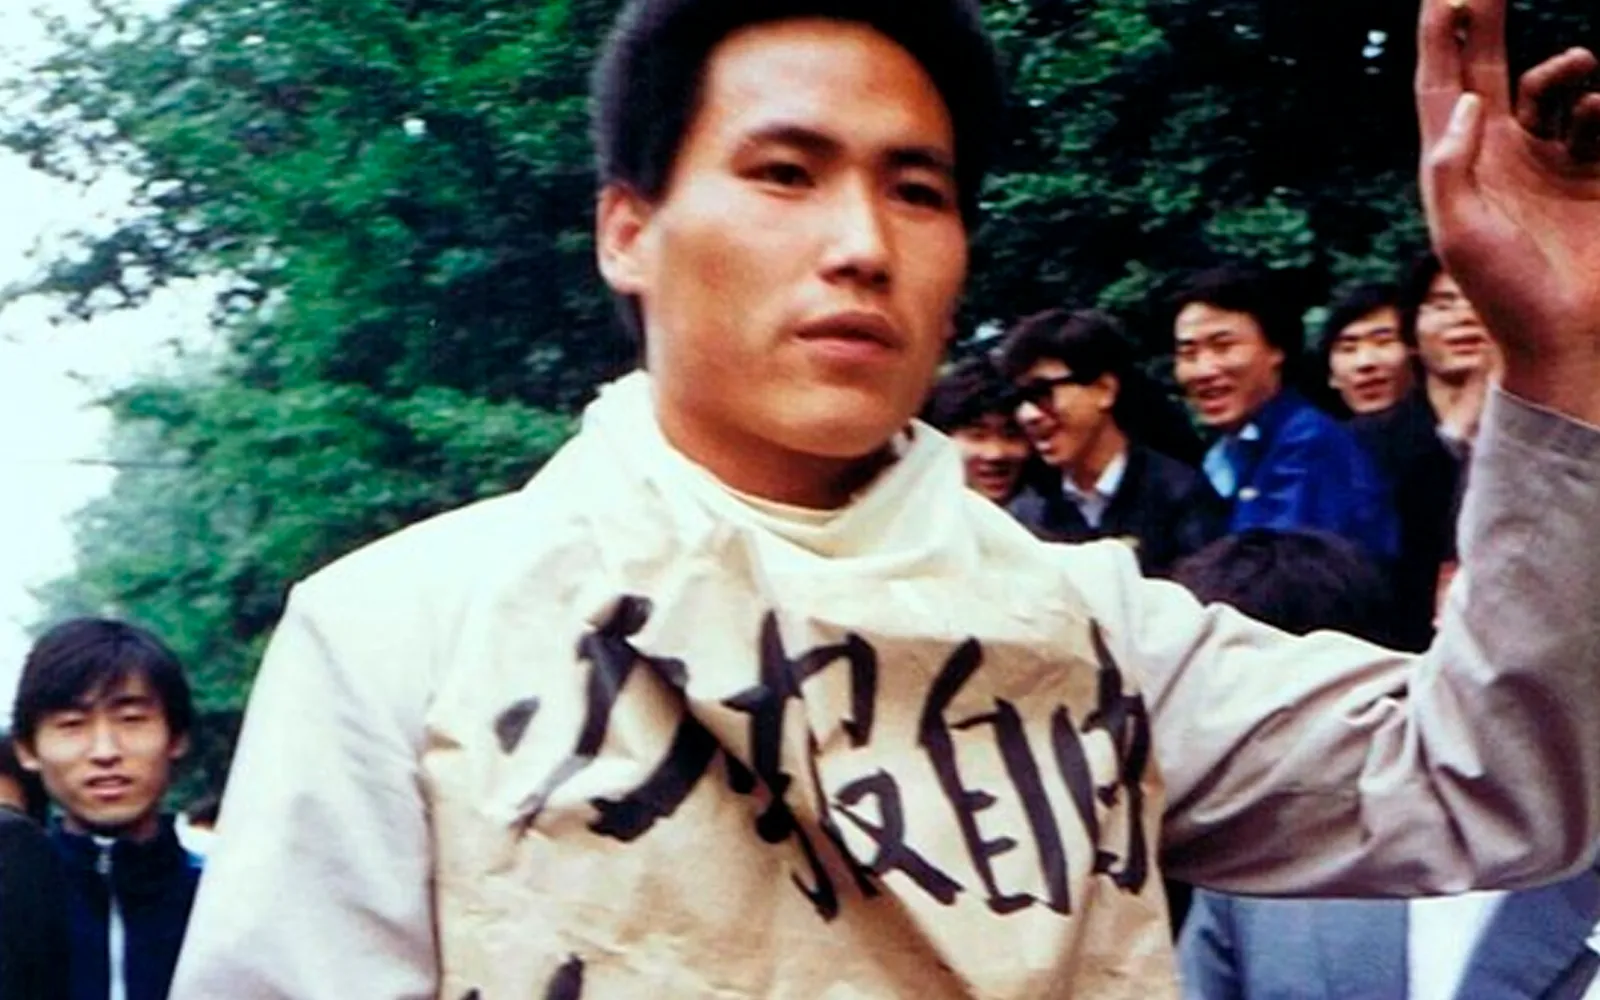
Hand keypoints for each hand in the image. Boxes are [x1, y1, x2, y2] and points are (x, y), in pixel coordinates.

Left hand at [1416, 0, 1599, 420]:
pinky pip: (1596, 119)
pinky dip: (1597, 105)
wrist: (1562, 337)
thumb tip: (1462, 101)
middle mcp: (1497, 155)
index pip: (1440, 86)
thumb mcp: (1459, 233)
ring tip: (1578, 70)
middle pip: (1488, 71)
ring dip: (1564, 69)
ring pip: (1552, 89)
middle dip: (1486, 24)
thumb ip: (1453, 165)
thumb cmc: (1501, 293)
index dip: (1439, 39)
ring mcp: (1547, 162)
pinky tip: (1597, 111)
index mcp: (1457, 165)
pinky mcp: (1592, 174)